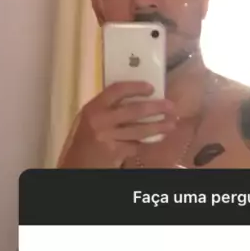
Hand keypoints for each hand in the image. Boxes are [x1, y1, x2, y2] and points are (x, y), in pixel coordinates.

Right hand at [58, 82, 175, 168]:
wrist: (77, 163)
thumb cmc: (87, 139)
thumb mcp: (92, 119)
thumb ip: (109, 108)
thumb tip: (139, 98)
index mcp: (93, 107)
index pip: (116, 90)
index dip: (135, 87)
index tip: (151, 87)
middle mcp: (100, 120)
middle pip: (134, 110)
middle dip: (156, 108)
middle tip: (170, 107)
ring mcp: (107, 137)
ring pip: (139, 129)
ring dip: (159, 127)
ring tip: (171, 124)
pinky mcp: (114, 152)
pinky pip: (136, 144)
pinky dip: (147, 142)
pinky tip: (157, 139)